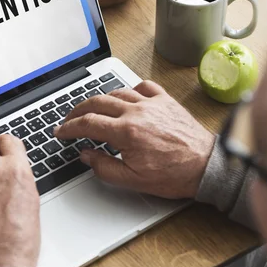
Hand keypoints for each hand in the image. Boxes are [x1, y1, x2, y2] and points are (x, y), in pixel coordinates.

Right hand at [55, 81, 214, 198]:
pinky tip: (126, 97)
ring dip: (100, 99)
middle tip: (69, 119)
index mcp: (126, 132)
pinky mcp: (165, 101)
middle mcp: (137, 112)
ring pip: (117, 92)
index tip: (60, 131)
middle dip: (77, 110)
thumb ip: (103, 167)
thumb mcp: (132, 180)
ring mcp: (152, 103)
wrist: (206, 166)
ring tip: (91, 108)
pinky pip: (143, 86)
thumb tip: (86, 155)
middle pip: (97, 103)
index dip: (69, 127)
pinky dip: (130, 89)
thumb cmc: (174, 174)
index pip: (87, 123)